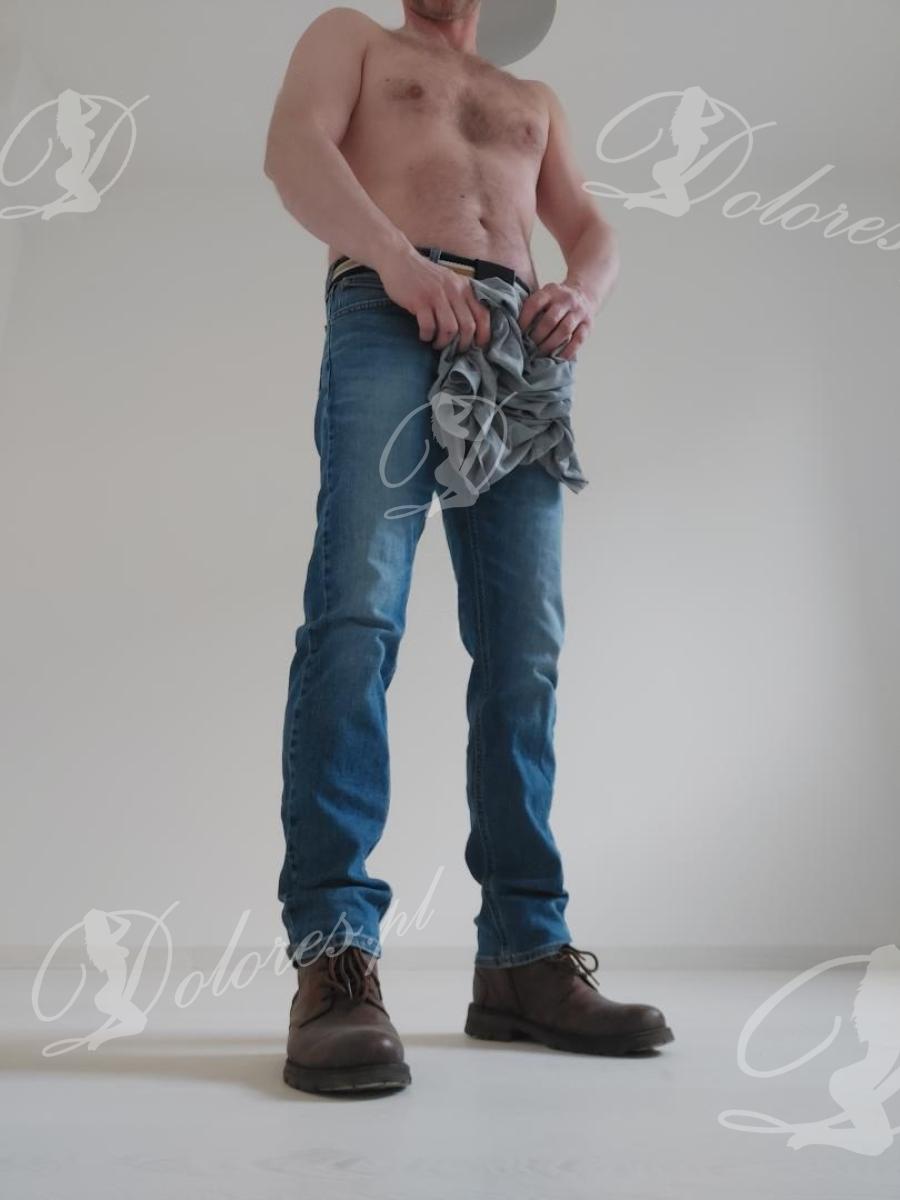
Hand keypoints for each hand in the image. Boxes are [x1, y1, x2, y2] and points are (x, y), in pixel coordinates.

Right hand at [376, 251, 490, 352]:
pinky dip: (427, 336)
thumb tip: (471, 327)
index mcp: (464, 287)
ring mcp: (437, 295)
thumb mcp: (450, 282)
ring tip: (437, 343)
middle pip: (468, 326)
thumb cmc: (425, 275)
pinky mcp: (419, 301)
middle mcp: (454, 290)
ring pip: (450, 329)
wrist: (400, 259)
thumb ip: (461, 299)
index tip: (477, 346)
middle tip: (455, 350)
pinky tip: (424, 335)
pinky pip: (429, 326)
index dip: (483, 334)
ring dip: (444, 342)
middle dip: (463, 344)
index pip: (483, 314)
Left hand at [518, 281, 595, 360]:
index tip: (517, 333)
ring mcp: (579, 312)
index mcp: (551, 291)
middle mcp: (566, 299)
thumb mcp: (545, 295)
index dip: (524, 320)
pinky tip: (558, 359)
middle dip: (537, 337)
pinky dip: (567, 351)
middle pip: (550, 321)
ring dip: (550, 345)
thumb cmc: (557, 300)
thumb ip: (533, 307)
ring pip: (564, 331)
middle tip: (528, 348)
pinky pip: (578, 340)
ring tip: (540, 354)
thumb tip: (513, 327)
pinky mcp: (588, 324)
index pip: (534, 304)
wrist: (584, 293)